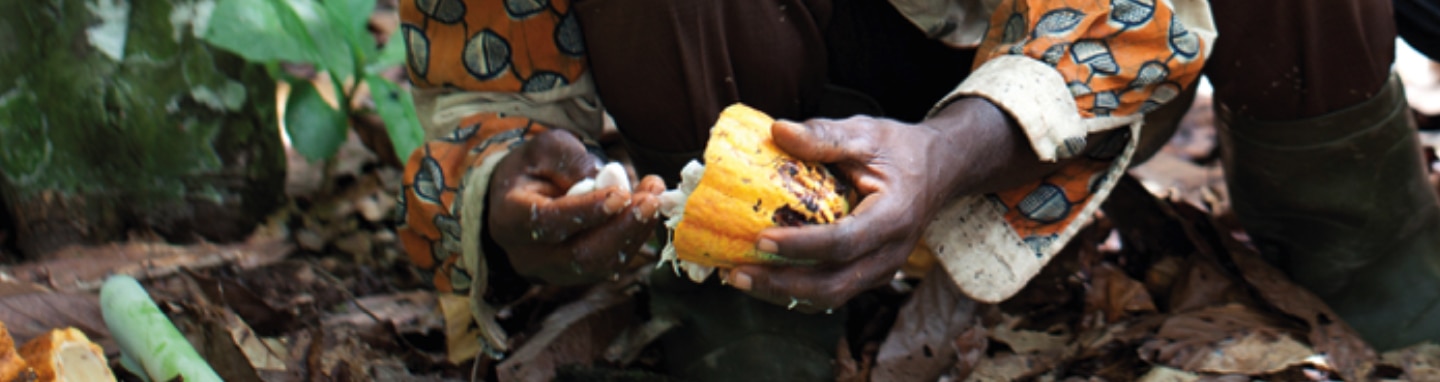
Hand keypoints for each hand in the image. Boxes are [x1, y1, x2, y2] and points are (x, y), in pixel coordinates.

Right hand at [488, 129, 664, 284]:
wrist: (522, 197)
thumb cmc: (534, 168)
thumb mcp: (545, 149)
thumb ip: (572, 161)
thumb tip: (609, 180)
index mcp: (510, 219)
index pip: (549, 223)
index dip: (587, 211)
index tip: (621, 195)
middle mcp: (529, 255)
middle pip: (579, 255)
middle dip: (621, 228)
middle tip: (650, 199)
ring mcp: (554, 272)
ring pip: (600, 264)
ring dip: (634, 232)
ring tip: (654, 196)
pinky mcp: (578, 276)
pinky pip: (610, 264)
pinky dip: (633, 238)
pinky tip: (647, 210)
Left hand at [724, 98, 1022, 310]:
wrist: (939, 170)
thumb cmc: (900, 150)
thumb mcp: (866, 134)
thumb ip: (824, 136)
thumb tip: (777, 130)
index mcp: (893, 217)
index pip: (844, 242)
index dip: (801, 246)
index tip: (760, 239)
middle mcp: (889, 253)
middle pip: (833, 284)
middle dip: (782, 284)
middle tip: (737, 273)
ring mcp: (880, 270)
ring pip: (829, 296)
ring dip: (782, 294)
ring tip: (739, 278)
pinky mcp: (868, 274)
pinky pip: (830, 291)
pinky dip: (794, 291)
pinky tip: (761, 277)